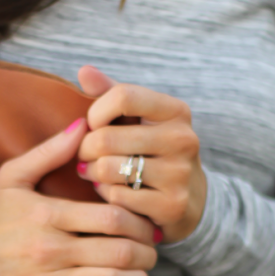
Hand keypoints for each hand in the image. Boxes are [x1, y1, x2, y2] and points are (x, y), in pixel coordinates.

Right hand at [0, 118, 156, 275]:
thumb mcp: (11, 176)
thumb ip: (50, 151)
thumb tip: (84, 123)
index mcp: (47, 214)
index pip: (111, 216)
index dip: (140, 221)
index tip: (147, 224)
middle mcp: (49, 250)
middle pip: (118, 251)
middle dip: (145, 252)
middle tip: (152, 251)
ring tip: (142, 275)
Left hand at [75, 66, 206, 243]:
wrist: (190, 201)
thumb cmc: (153, 152)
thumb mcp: (139, 120)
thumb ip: (111, 93)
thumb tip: (84, 70)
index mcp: (176, 111)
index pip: (123, 96)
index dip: (96, 112)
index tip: (93, 125)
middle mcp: (183, 139)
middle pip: (106, 138)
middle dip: (86, 149)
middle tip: (86, 156)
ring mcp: (179, 174)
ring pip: (107, 169)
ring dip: (92, 173)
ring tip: (95, 173)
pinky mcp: (172, 205)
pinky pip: (116, 197)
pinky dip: (106, 196)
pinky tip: (112, 193)